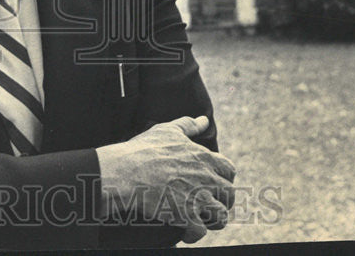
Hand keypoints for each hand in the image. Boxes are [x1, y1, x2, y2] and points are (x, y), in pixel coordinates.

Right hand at [95, 115, 235, 242]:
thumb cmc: (144, 149)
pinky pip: (199, 232)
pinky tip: (184, 232)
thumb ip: (189, 125)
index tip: (213, 182)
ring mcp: (197, 198)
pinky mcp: (185, 216)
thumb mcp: (168, 130)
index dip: (223, 178)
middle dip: (221, 201)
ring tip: (200, 220)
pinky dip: (193, 234)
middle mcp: (206, 178)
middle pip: (229, 194)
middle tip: (206, 203)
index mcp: (204, 157)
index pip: (229, 170)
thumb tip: (204, 119)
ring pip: (220, 216)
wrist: (125, 171)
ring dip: (212, 220)